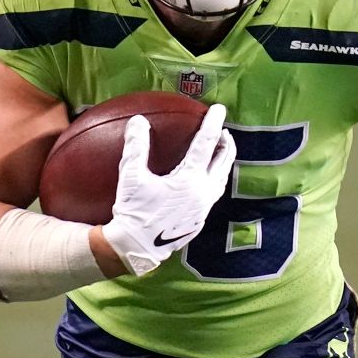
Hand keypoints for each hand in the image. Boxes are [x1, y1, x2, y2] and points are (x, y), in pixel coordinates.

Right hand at [101, 104, 234, 275]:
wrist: (136, 248)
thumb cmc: (133, 212)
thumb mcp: (131, 177)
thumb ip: (136, 147)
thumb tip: (137, 121)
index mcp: (189, 179)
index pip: (206, 144)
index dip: (212, 124)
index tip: (218, 109)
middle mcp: (202, 193)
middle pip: (222, 162)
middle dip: (226, 144)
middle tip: (224, 131)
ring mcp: (203, 209)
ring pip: (221, 180)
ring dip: (223, 163)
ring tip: (220, 153)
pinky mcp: (199, 220)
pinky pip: (213, 194)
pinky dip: (215, 180)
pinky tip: (206, 180)